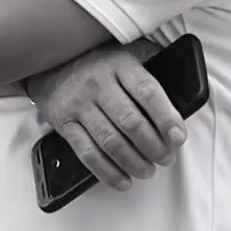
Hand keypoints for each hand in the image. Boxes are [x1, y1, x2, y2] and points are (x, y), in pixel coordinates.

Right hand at [27, 40, 186, 190]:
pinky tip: (123, 181)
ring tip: (148, 171)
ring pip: (111, 141)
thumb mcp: (124, 49)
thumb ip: (150, 58)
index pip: (148, 92)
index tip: (179, 137)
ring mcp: (79, 104)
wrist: (49, 62)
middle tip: (166, 158)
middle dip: (154, 146)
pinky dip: (107, 172)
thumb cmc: (95, 60)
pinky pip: (87, 153)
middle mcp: (98, 84)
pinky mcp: (64, 123)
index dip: (167, 117)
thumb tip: (182, 72)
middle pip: (131, 122)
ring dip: (134, 163)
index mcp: (119, 65)